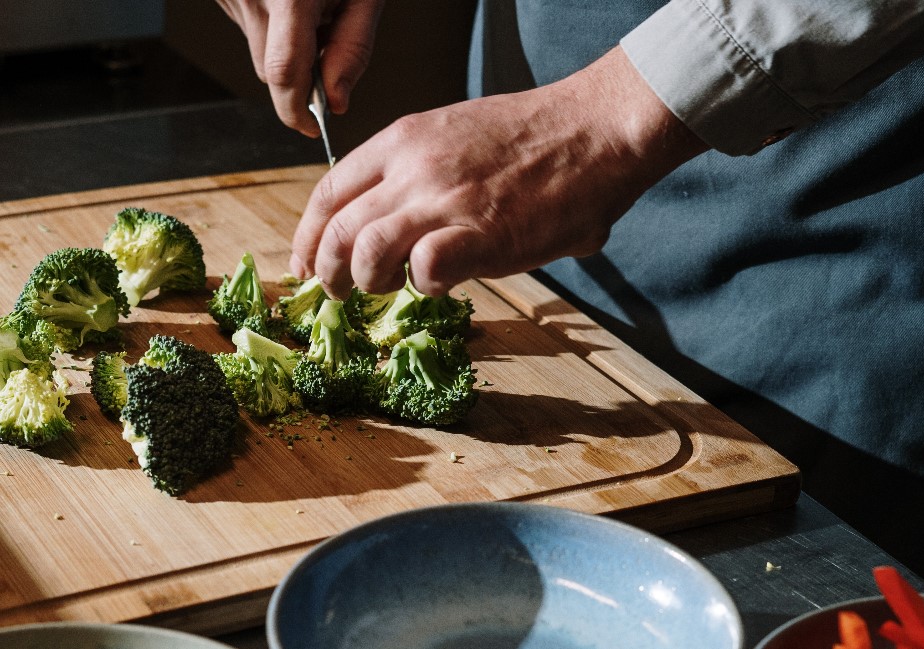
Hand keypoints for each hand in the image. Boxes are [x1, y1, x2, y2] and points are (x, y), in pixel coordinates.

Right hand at [215, 0, 383, 136]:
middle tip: (325, 44)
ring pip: (257, 49)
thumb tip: (337, 101)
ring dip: (284, 46)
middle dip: (299, 77)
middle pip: (269, 71)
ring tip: (307, 8)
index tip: (310, 127)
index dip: (296, 110)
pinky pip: (247, 25)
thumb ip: (352, 49)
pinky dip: (269, 24)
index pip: (285, 74)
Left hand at [291, 47, 709, 297]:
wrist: (594, 130)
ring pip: (366, 256)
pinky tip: (446, 281)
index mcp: (402, 141)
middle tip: (339, 292)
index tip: (305, 263)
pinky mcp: (479, 236)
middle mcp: (412, 170)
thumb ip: (417, 175)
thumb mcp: (455, 135)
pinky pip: (424, 272)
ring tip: (391, 288)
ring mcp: (443, 202)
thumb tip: (396, 226)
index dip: (308, 236)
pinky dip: (426, 286)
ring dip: (370, 284)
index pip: (329, 193)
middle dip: (328, 273)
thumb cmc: (533, 137)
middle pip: (337, 232)